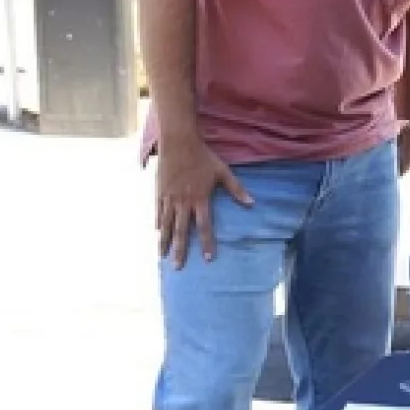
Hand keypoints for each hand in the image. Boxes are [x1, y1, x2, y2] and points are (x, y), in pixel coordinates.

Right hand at [155, 138, 252, 268]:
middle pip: (181, 231)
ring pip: (166, 225)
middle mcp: (183, 202)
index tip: (208, 259)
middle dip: (180, 250)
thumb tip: (252, 204)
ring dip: (165, 241)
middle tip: (178, 267)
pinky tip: (157, 234)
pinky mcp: (159, 192)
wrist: (178, 142)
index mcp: (200, 199)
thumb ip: (237, 189)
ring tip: (162, 256)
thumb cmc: (203, 157)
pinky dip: (158, 224)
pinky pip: (158, 212)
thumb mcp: (223, 172)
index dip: (207, 243)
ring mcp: (169, 198)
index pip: (204, 227)